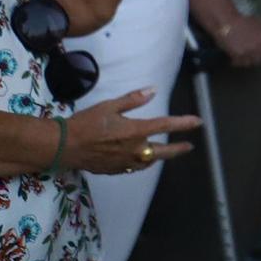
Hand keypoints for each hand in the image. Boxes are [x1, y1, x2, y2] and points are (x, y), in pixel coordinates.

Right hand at [64, 87, 199, 174]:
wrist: (62, 146)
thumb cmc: (86, 123)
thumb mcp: (109, 106)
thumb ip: (133, 99)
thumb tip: (153, 91)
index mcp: (135, 131)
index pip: (165, 125)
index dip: (183, 123)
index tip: (197, 122)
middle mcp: (133, 150)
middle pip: (162, 152)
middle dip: (177, 149)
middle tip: (188, 147)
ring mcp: (123, 162)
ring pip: (148, 162)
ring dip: (159, 157)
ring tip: (166, 153)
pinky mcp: (112, 170)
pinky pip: (133, 168)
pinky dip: (141, 163)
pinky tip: (141, 161)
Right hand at [215, 12, 260, 67]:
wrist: (227, 22)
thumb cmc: (243, 21)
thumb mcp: (259, 25)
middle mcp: (258, 46)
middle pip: (259, 60)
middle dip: (255, 59)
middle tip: (251, 57)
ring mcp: (248, 51)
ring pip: (249, 63)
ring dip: (246, 61)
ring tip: (242, 58)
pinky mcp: (237, 55)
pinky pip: (238, 63)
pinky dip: (236, 62)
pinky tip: (234, 60)